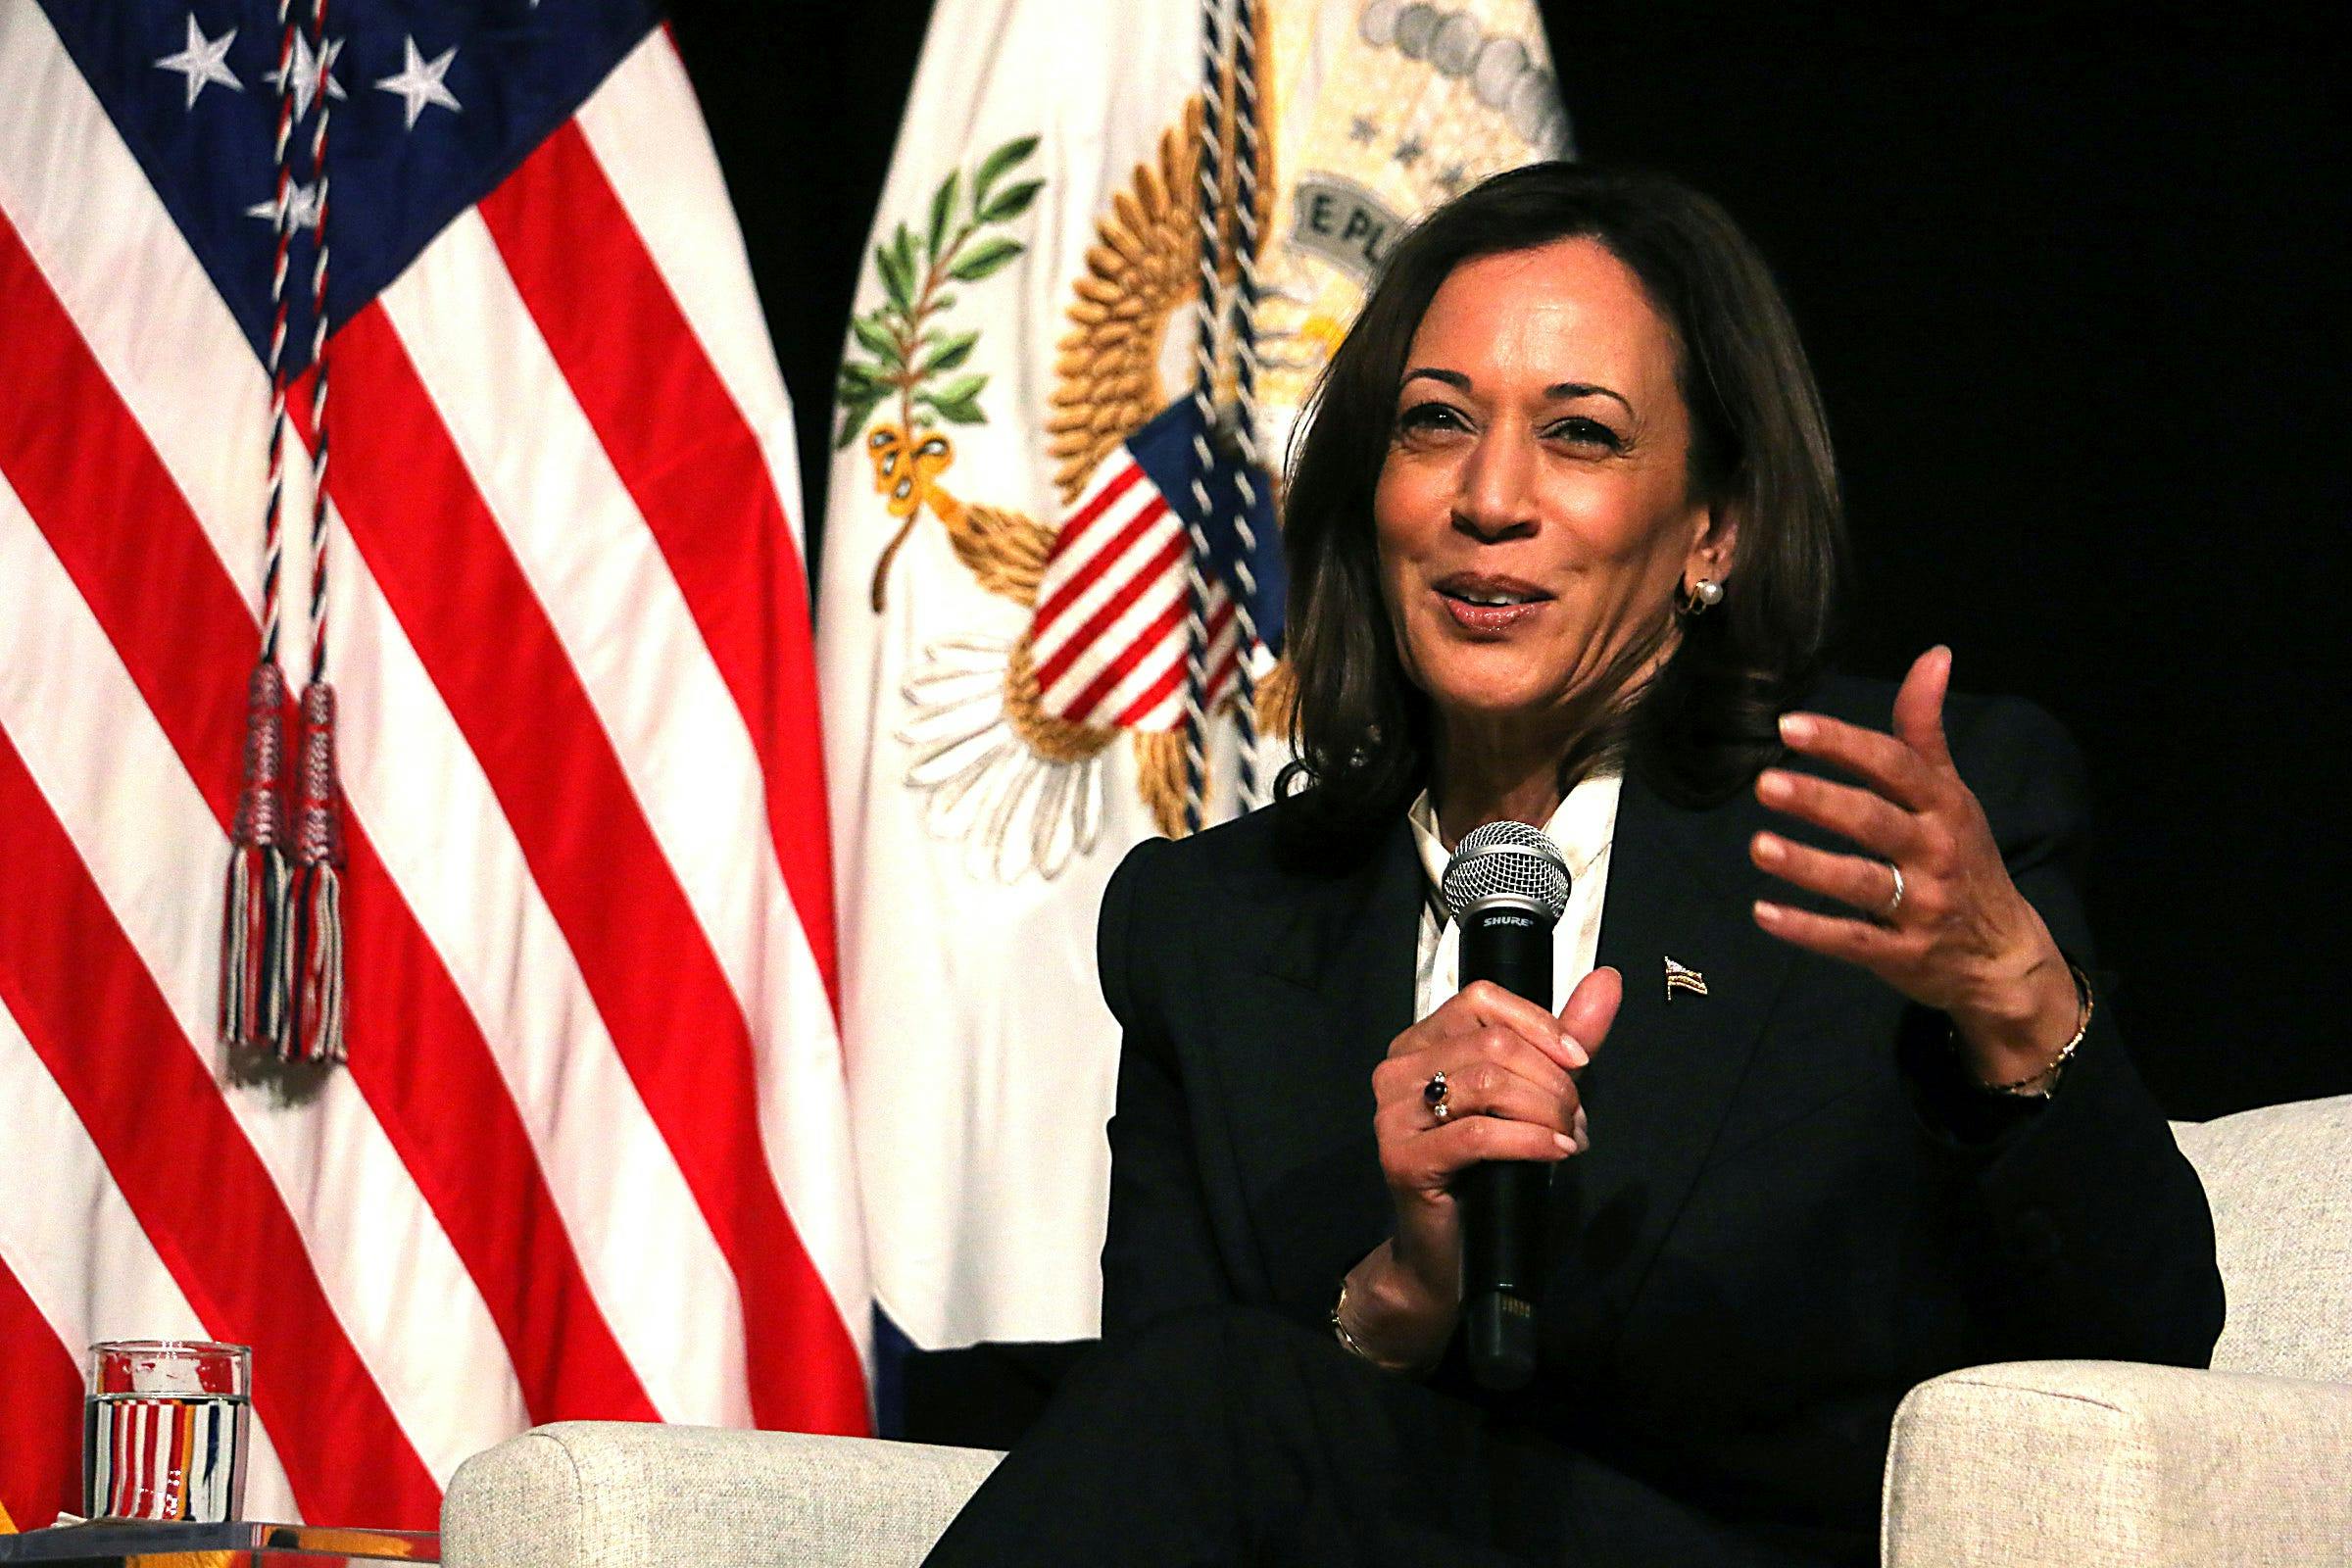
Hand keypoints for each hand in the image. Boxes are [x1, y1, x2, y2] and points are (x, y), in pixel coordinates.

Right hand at [1345, 968, 1620, 1366]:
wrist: (1448, 1255)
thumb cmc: (1489, 1171)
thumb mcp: (1533, 1093)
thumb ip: (1565, 1037)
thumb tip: (1608, 980)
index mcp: (1420, 1042)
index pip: (1482, 1001)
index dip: (1540, 1025)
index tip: (1580, 1060)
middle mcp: (1397, 1070)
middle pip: (1492, 1045)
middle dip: (1552, 1080)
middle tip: (1577, 1116)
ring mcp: (1392, 1114)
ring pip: (1488, 1084)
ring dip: (1546, 1111)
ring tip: (1568, 1137)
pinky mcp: (1403, 1158)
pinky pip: (1479, 1133)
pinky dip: (1530, 1140)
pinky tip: (1554, 1152)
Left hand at [1748, 646, 2077, 1082]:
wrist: (2003, 955)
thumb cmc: (1963, 859)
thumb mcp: (1953, 793)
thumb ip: (1925, 730)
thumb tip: (1935, 655)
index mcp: (1944, 806)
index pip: (1893, 766)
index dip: (1843, 744)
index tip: (1789, 726)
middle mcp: (1935, 853)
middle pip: (1874, 822)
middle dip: (1820, 802)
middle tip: (1765, 784)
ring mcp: (1921, 906)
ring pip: (1860, 883)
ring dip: (1808, 866)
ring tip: (1759, 846)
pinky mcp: (1902, 955)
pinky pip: (1851, 941)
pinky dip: (1807, 930)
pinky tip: (1763, 912)